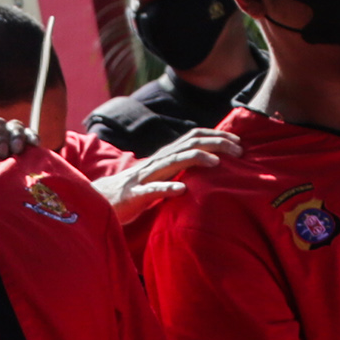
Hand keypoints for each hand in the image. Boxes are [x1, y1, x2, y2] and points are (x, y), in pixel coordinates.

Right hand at [101, 127, 239, 226]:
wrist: (100, 203)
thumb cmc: (134, 192)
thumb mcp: (161, 177)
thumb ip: (180, 170)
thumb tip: (206, 164)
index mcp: (165, 157)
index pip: (194, 138)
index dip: (217, 136)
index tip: (238, 142)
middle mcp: (157, 162)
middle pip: (189, 145)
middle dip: (216, 144)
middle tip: (239, 151)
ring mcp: (145, 178)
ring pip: (173, 162)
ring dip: (196, 160)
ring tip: (217, 163)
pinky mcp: (135, 196)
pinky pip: (152, 190)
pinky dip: (168, 189)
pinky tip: (183, 190)